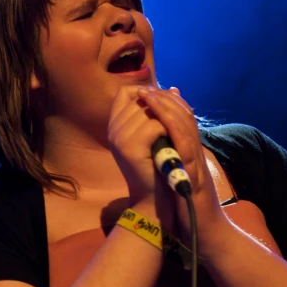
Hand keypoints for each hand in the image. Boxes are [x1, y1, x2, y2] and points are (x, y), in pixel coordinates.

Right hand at [107, 85, 175, 228]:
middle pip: (140, 99)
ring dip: (166, 119)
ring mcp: (120, 138)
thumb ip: (156, 113)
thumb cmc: (156, 165)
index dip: (144, 91)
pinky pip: (155, 126)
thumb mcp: (153, 136)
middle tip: (172, 120)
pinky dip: (167, 131)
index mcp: (115, 125)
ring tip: (172, 133)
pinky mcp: (131, 148)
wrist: (152, 198)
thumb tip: (172, 88)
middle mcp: (113, 129)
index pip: (125, 92)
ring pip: (149, 111)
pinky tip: (170, 142)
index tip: (160, 103)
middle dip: (161, 105)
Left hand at [135, 86, 229, 254]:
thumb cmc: (191, 210)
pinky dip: (173, 127)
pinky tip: (160, 116)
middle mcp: (197, 153)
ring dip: (167, 106)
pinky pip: (185, 145)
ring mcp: (197, 162)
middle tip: (148, 86)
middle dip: (166, 99)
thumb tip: (159, 149)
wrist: (207, 235)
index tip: (152, 92)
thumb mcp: (179, 181)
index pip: (183, 120)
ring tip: (149, 93)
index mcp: (192, 154)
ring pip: (186, 126)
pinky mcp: (195, 174)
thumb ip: (172, 163)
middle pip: (186, 116)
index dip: (169, 104)